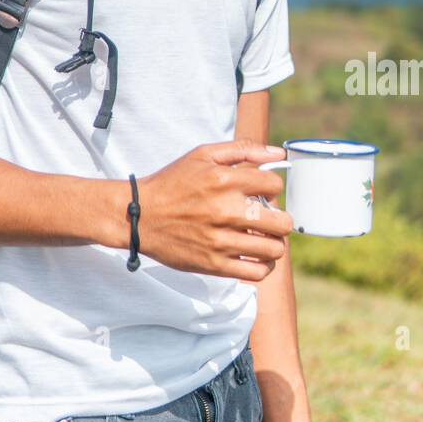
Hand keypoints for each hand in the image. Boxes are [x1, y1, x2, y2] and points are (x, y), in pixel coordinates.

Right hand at [136, 139, 292, 280]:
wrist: (139, 215)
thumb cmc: (173, 183)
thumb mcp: (202, 155)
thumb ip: (242, 150)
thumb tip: (278, 153)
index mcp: (224, 180)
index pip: (274, 185)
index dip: (272, 188)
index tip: (261, 192)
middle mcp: (226, 210)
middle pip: (283, 222)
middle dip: (279, 218)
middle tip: (266, 218)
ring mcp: (221, 241)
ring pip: (274, 249)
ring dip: (273, 243)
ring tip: (261, 237)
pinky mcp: (215, 265)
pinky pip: (258, 271)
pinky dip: (263, 265)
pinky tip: (255, 255)